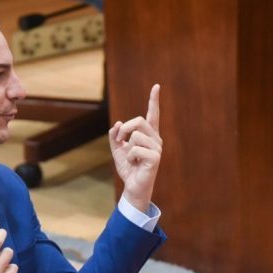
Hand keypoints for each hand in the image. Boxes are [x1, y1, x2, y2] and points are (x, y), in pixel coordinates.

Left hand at [110, 83, 162, 212]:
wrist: (132, 186)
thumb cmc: (128, 168)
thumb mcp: (117, 149)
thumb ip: (115, 136)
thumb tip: (117, 124)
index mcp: (148, 135)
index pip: (152, 115)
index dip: (154, 100)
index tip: (156, 86)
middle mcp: (155, 139)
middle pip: (139, 121)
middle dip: (125, 129)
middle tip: (120, 140)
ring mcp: (157, 148)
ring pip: (136, 135)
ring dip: (127, 147)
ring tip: (132, 159)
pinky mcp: (155, 158)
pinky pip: (135, 149)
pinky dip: (130, 157)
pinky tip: (135, 164)